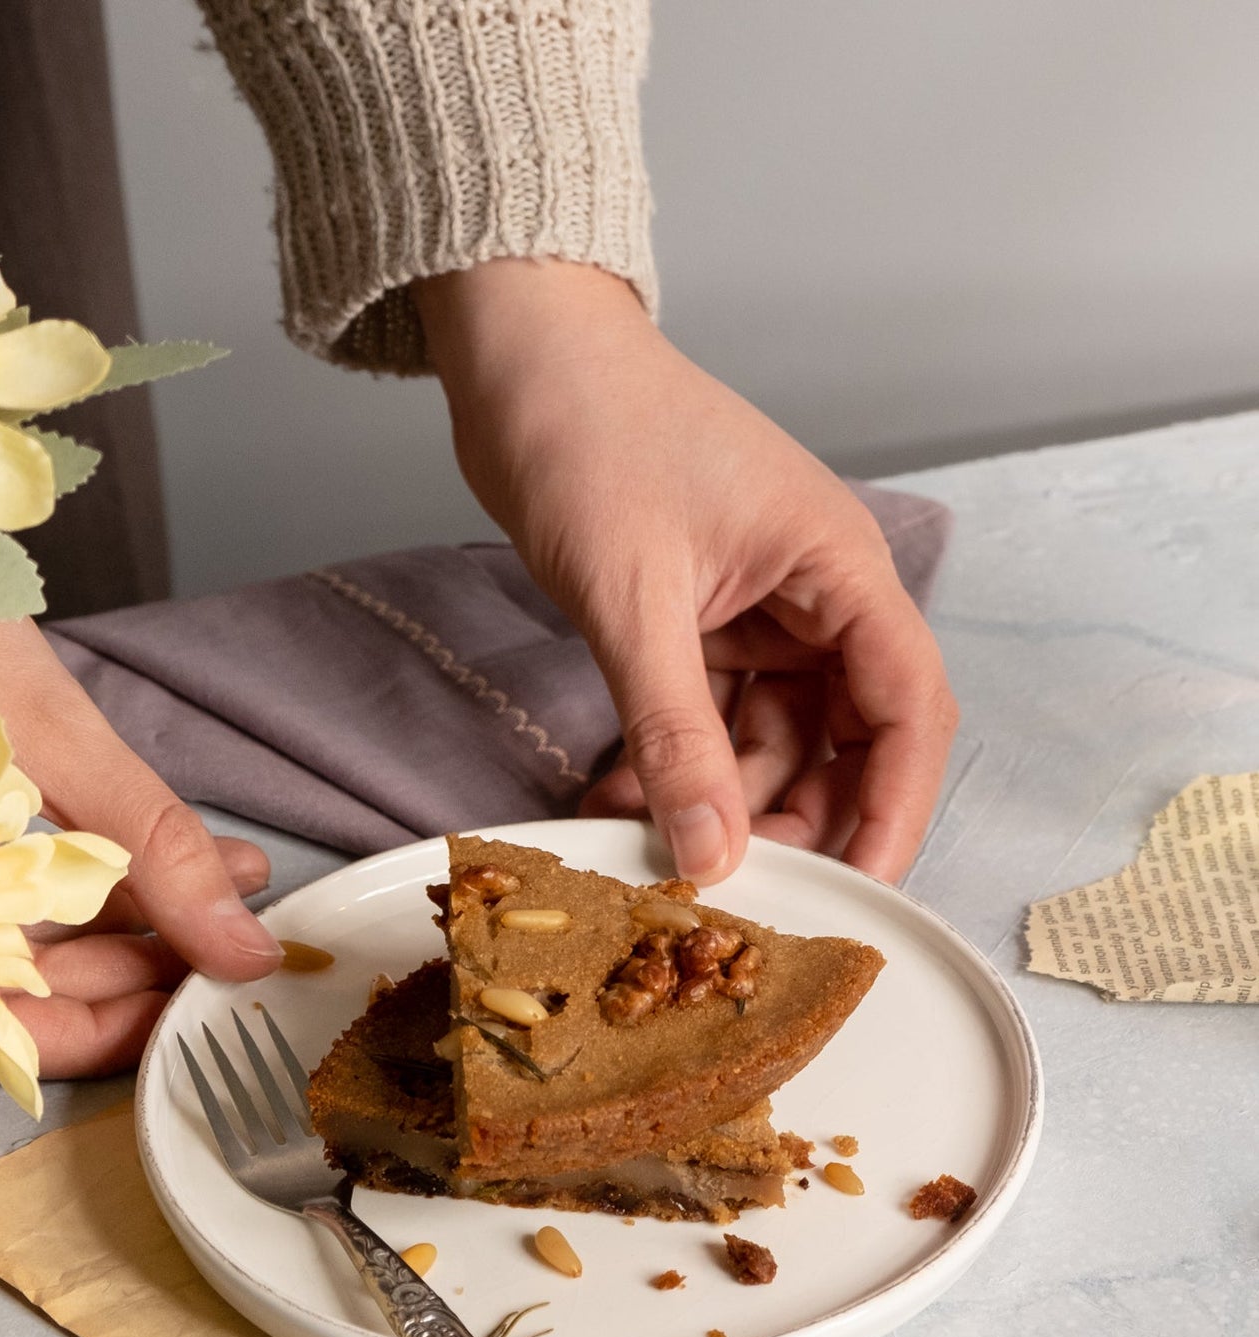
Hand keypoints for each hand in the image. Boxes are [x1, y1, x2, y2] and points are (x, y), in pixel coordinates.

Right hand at [0, 619, 281, 1081]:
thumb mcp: (57, 742)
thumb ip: (154, 854)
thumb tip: (245, 951)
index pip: (12, 1034)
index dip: (114, 1036)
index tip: (208, 1009)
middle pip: (40, 995)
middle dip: (152, 974)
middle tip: (244, 946)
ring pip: (57, 944)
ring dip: (156, 925)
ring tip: (243, 894)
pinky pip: (57, 884)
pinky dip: (131, 880)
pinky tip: (210, 864)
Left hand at [415, 260, 957, 884]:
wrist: (520, 359)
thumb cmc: (590, 437)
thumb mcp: (635, 600)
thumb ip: (677, 732)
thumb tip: (713, 853)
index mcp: (837, 568)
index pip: (906, 704)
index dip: (896, 804)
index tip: (861, 889)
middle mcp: (813, 592)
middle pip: (842, 733)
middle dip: (794, 811)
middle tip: (732, 880)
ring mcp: (755, 606)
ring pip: (769, 733)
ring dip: (717, 792)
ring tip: (645, 836)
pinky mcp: (698, 616)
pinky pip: (707, 711)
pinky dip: (673, 757)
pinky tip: (619, 793)